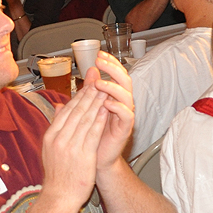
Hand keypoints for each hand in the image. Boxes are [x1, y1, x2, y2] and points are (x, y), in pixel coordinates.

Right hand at [39, 82, 107, 209]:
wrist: (59, 197)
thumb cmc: (58, 175)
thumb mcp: (50, 148)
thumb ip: (56, 126)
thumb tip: (60, 107)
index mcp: (51, 136)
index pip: (67, 111)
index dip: (79, 95)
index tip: (88, 83)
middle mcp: (59, 139)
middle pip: (76, 111)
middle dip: (88, 93)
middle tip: (97, 79)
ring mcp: (71, 147)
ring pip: (85, 119)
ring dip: (95, 103)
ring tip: (104, 89)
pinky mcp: (83, 155)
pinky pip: (92, 134)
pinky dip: (99, 120)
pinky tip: (105, 110)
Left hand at [88, 52, 134, 171]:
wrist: (95, 159)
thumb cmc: (90, 135)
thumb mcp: (86, 109)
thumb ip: (87, 91)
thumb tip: (87, 71)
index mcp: (113, 96)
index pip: (115, 74)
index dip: (110, 63)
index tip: (99, 54)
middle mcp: (122, 103)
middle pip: (125, 80)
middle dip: (113, 69)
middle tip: (100, 62)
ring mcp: (125, 115)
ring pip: (126, 95)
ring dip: (112, 87)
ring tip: (99, 83)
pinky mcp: (125, 128)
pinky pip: (126, 115)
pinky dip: (117, 107)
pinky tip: (107, 103)